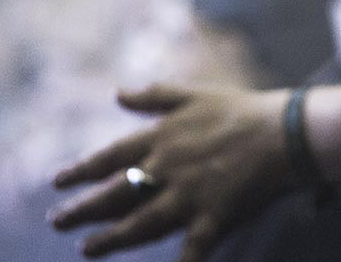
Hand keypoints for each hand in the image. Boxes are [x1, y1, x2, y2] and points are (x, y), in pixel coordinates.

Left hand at [49, 84, 291, 260]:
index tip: (57, 182)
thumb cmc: (241, 110)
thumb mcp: (194, 94)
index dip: (80, 171)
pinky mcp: (211, 220)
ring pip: (138, 225)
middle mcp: (165, 170)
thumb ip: (154, 95)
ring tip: (85, 250)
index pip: (108, 157)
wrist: (283, 133)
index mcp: (160, 138)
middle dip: (81, 210)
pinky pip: (188, 251)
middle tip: (57, 222)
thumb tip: (116, 93)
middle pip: (114, 195)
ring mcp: (186, 198)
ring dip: (110, 240)